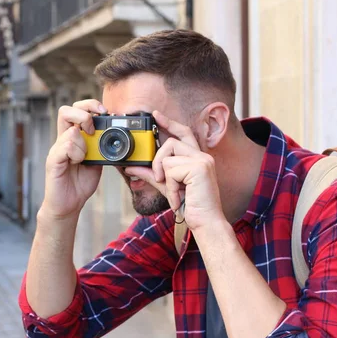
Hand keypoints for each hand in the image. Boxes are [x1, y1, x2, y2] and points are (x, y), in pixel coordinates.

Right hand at [41, 100, 104, 218]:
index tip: (104, 113)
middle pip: (66, 110)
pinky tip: (78, 162)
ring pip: (69, 130)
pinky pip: (65, 145)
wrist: (68, 205)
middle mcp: (63, 140)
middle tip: (93, 128)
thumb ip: (102, 147)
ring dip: (83, 141)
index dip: (90, 106)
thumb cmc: (80, 183)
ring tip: (84, 156)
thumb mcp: (97, 161)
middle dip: (84, 113)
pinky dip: (76, 152)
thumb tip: (114, 134)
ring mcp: (57, 149)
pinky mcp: (53, 160)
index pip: (77, 109)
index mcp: (74, 137)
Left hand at [125, 111, 224, 230]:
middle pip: (170, 142)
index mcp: (196, 157)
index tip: (155, 115)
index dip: (169, 123)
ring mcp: (201, 161)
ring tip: (174, 191)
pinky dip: (170, 187)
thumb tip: (130, 167)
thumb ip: (150, 174)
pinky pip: (171, 171)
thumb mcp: (165, 186)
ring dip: (164, 178)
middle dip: (157, 160)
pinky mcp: (199, 168)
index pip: (183, 133)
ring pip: (168, 157)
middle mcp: (201, 156)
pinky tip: (179, 197)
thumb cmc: (190, 205)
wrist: (205, 222)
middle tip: (160, 178)